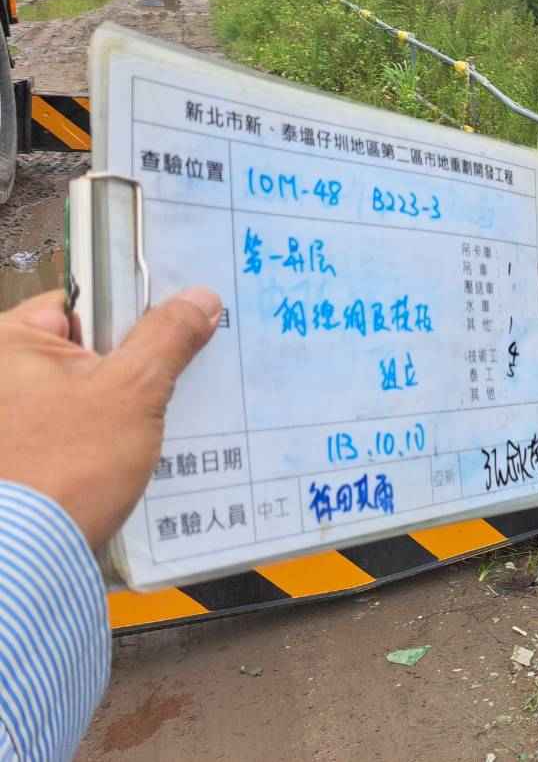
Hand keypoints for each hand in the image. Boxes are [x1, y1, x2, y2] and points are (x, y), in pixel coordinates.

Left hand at [0, 288, 220, 550]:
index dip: (128, 313)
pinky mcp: (16, 460)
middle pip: (81, 349)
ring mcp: (6, 422)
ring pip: (78, 392)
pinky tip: (131, 452)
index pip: (78, 302)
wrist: (26, 559)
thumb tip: (199, 297)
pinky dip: (98, 435)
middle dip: (130, 362)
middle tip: (177, 375)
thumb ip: (167, 336)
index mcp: (4, 343)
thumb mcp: (133, 389)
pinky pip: (67, 429)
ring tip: (161, 416)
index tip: (172, 328)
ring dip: (118, 403)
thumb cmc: (68, 464)